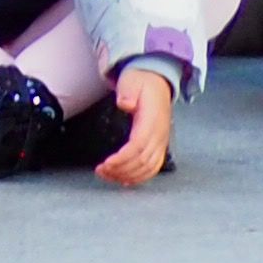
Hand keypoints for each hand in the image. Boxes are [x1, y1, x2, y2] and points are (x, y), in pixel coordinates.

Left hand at [97, 69, 176, 186]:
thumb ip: (128, 92)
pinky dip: (140, 176)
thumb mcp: (132, 81)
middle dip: (122, 170)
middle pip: (143, 161)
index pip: (139, 146)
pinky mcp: (158, 145)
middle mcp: (159, 135)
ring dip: (128, 175)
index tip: (106, 163)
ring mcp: (161, 142)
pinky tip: (125, 180)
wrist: (156, 81)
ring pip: (149, 167)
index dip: (123, 158)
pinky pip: (153, 167)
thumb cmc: (141, 82)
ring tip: (108, 176)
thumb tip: (125, 104)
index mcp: (152, 121)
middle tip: (101, 171)